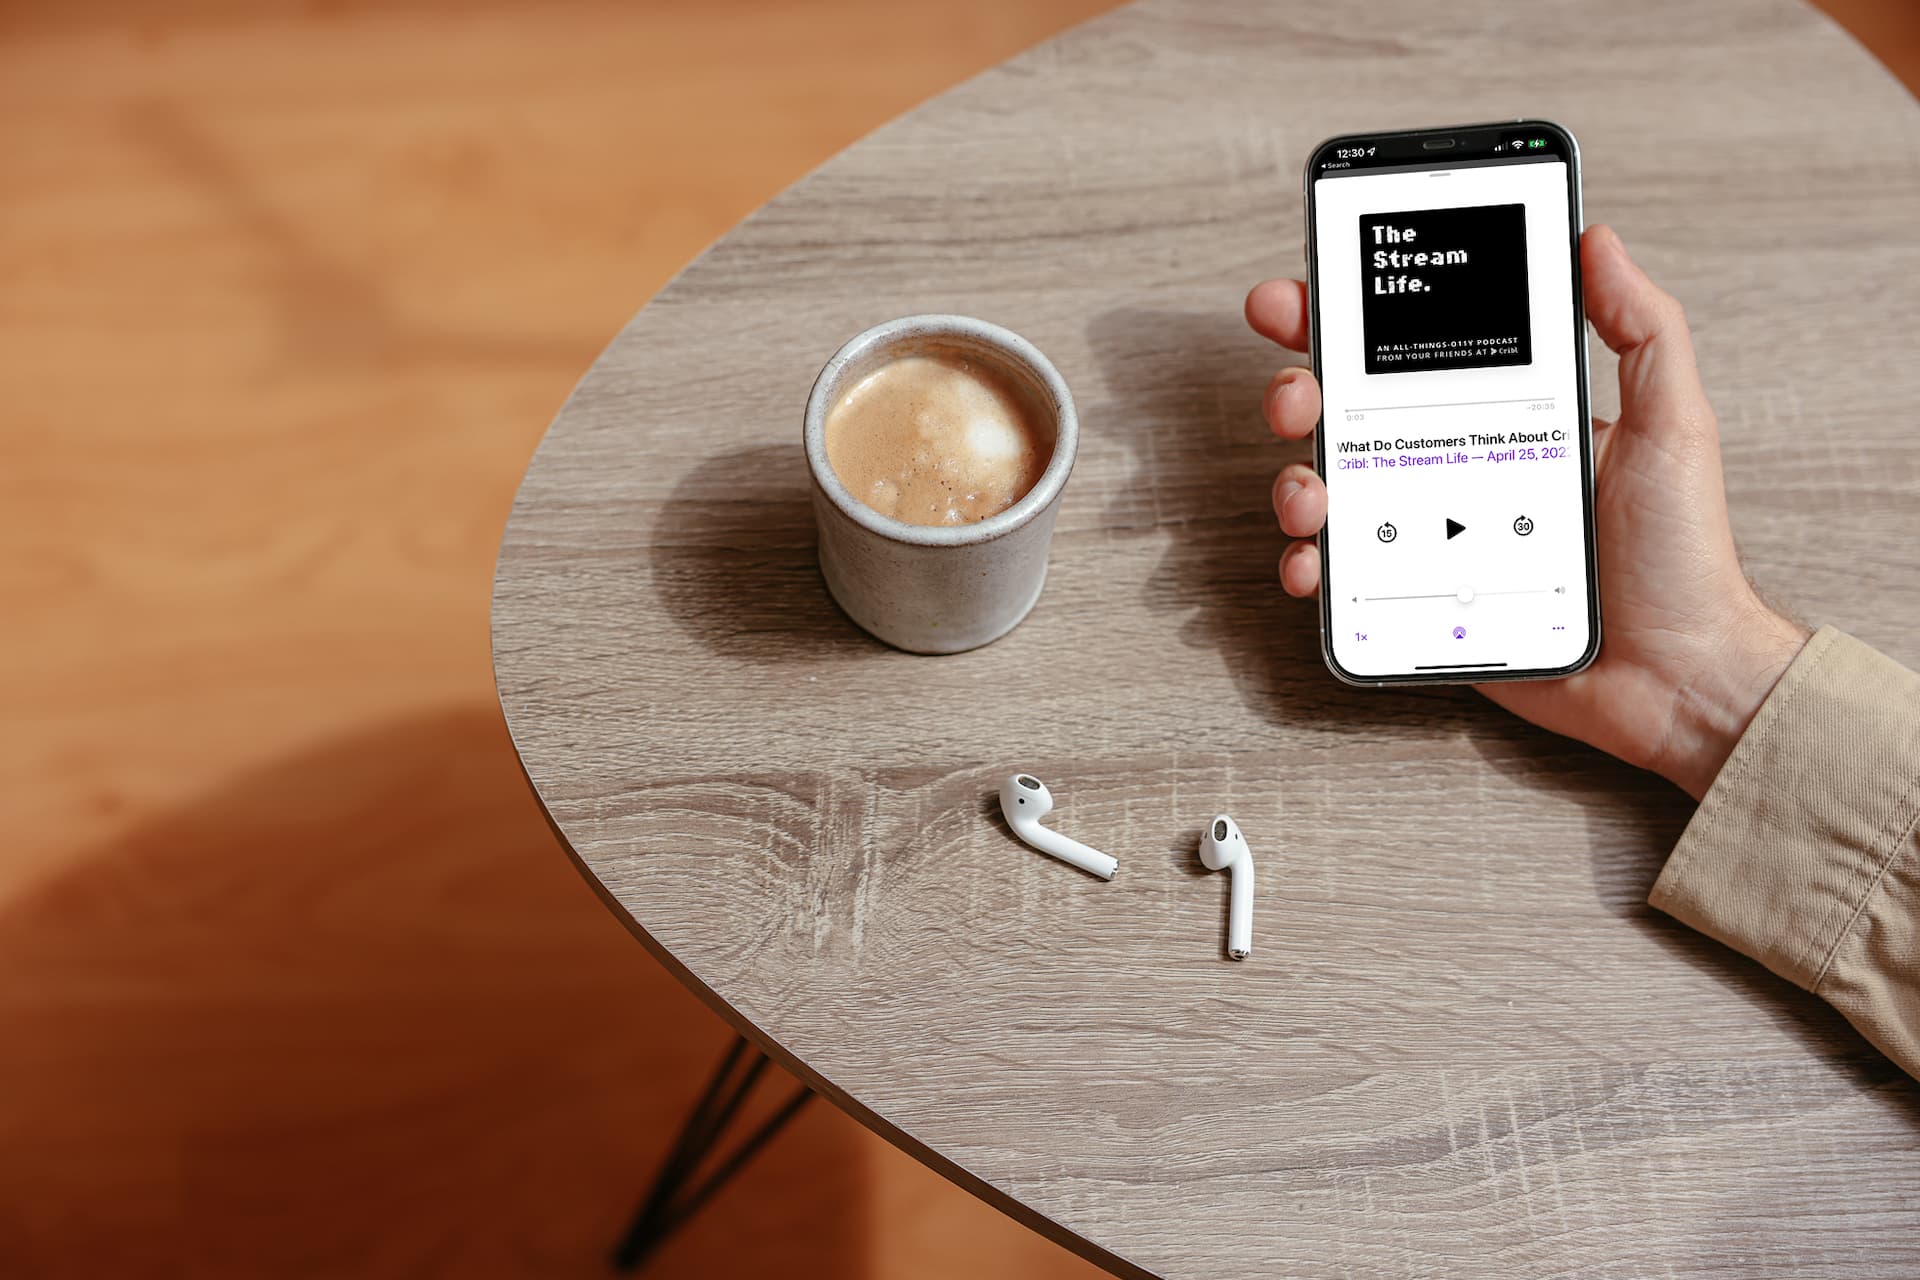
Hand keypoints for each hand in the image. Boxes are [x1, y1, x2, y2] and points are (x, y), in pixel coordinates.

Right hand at [1245, 224, 1809, 799]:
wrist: (1675, 675)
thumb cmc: (1681, 554)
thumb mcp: (1672, 424)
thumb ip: (1643, 328)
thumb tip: (1599, 241)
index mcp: (1500, 416)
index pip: (1411, 351)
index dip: (1346, 318)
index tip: (1302, 295)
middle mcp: (1452, 468)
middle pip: (1346, 414)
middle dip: (1296, 391)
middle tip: (1295, 395)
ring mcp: (1428, 535)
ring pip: (1329, 492)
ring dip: (1295, 483)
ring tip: (1309, 495)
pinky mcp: (1415, 601)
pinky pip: (1341, 578)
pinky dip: (1310, 566)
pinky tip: (1315, 562)